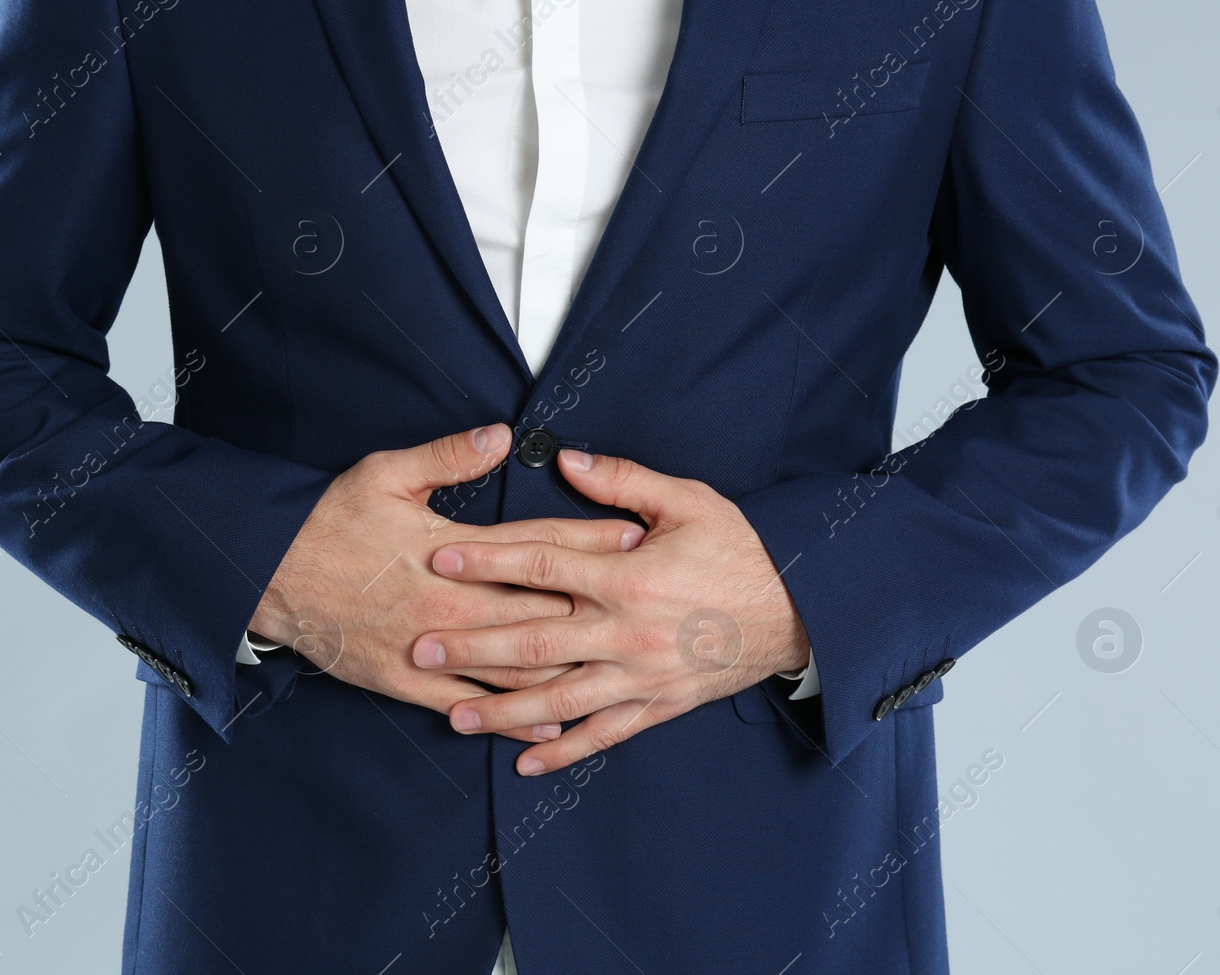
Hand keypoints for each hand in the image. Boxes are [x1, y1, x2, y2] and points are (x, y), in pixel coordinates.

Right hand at [250, 425, 644, 741]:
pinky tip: (555, 724)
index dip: (591, 540)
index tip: (636, 535)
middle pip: (543, 606)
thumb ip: (448, 457)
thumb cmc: (328, 522)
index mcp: (453, 552)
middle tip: (651, 602)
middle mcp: (453, 604)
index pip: (539, 545)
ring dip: (572, 663)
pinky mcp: (412, 682)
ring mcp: (435, 648)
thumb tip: (500, 437)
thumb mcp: (385, 474)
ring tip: (621, 663)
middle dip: (601, 602)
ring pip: (519, 663)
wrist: (271, 577)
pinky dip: (517, 717)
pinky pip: (475, 705)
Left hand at [412, 448, 809, 773]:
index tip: (439, 557)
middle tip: (420, 647)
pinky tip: (524, 761)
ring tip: (453, 715)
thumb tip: (568, 459)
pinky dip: (562, 751)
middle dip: (471, 644)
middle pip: (534, 638)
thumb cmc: (742, 551)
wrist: (799, 612)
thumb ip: (623, 481)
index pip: (542, 563)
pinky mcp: (656, 705)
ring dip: (501, 708)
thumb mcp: (689, 501)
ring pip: (558, 696)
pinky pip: (603, 734)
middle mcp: (627, 630)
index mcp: (629, 575)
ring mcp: (640, 674)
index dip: (486, 560)